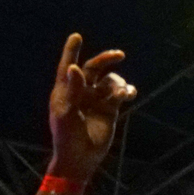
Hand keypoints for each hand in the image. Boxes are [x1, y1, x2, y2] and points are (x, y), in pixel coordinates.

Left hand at [45, 32, 134, 180]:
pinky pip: (121, 92)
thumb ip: (72, 90)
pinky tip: (128, 95)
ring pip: (111, 80)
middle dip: (106, 59)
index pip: (68, 67)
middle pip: (94, 68)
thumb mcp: (66, 113)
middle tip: (119, 55)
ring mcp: (96, 99)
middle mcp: (81, 92)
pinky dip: (126, 90)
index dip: (72, 51)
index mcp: (65, 91)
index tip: (76, 36)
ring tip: (121, 95)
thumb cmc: (66, 137)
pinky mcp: (110, 108)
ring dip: (118, 83)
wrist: (80, 158)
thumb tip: (75, 67)